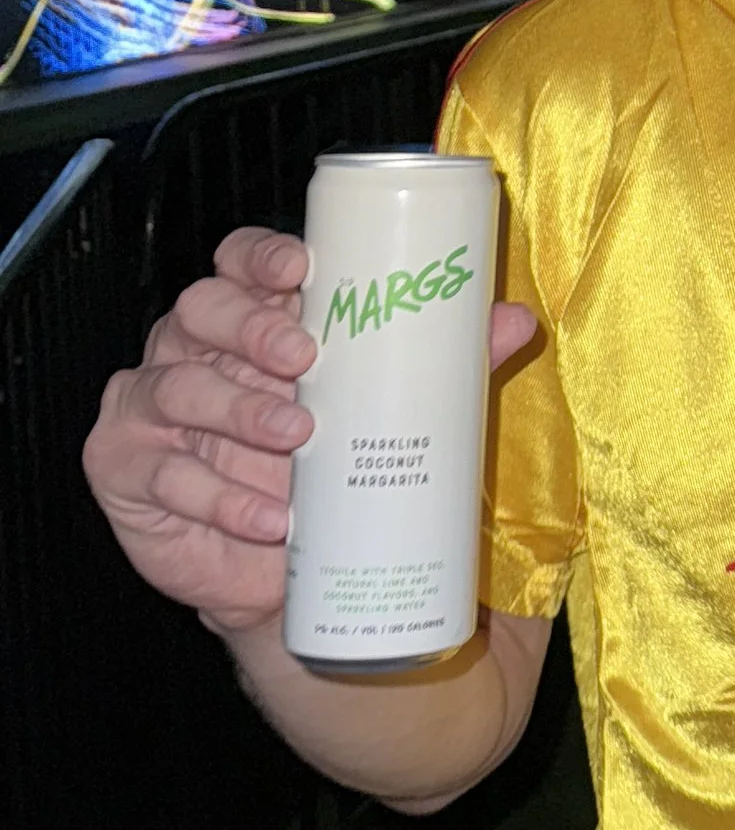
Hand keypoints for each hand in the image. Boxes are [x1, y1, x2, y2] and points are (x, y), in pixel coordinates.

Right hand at [83, 229, 539, 638]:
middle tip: (306, 360)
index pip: (237, 261)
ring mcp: (151, 409)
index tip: (302, 271)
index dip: (261, 256)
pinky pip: (163, 474)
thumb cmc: (329, 471)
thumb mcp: (387, 412)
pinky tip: (267, 514)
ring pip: (178, 388)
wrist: (284, 573)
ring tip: (300, 440)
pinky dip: (218, 496)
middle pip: (200, 309)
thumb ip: (443, 364)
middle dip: (250, 329)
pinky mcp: (125, 469)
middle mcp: (192, 350)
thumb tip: (515, 321)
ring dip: (239, 414)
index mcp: (250, 319)